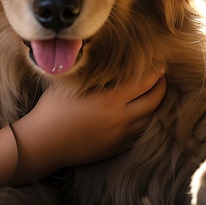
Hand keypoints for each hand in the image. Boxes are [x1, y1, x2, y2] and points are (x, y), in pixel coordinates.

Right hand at [11, 69, 165, 181]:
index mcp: (110, 99)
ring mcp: (120, 135)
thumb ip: (93, 73)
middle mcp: (120, 117)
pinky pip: (138, 132)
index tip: (158, 63)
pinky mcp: (116, 147)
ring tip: (152, 93)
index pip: (144, 81)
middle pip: (153, 100)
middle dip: (161, 86)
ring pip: (149, 117)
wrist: (44, 141)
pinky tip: (138, 112)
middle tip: (161, 76)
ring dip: (154, 104)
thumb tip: (106, 57)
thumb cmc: (53, 107)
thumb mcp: (71, 83)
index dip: (155, 71)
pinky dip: (142, 120)